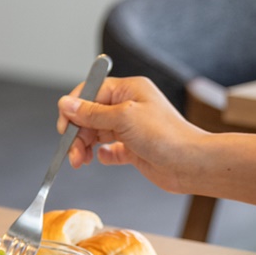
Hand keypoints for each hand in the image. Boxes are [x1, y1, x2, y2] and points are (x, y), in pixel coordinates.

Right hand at [57, 75, 205, 193]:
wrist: (191, 164)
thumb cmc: (166, 136)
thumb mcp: (123, 118)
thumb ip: (92, 112)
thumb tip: (66, 104)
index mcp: (128, 90)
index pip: (91, 92)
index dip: (74, 109)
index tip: (65, 127)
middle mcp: (129, 107)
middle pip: (90, 115)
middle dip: (77, 133)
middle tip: (72, 152)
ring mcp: (131, 128)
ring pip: (97, 134)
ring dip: (84, 147)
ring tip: (80, 162)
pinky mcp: (134, 149)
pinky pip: (110, 150)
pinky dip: (102, 155)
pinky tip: (103, 158)